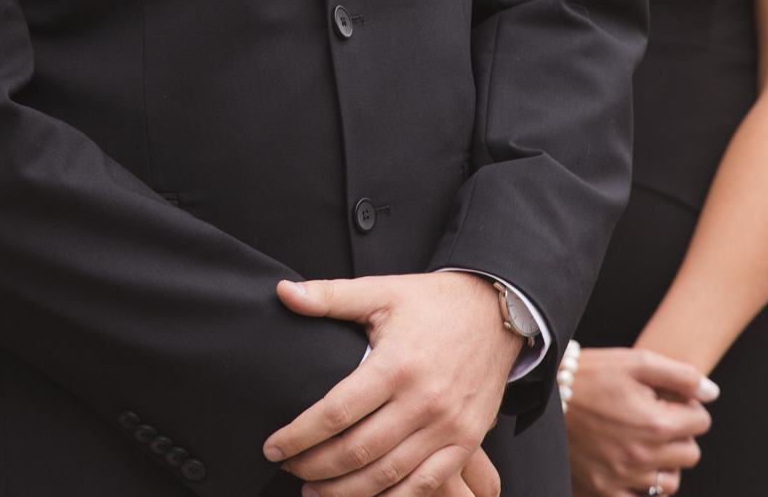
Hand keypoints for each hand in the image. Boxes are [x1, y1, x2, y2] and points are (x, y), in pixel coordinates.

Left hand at [262, 270, 521, 494]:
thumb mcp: (381, 291)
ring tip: (315, 493)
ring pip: (388, 475)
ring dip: (347, 492)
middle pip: (358, 450)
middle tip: (289, 470)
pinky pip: (427, 485)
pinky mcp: (466, 441)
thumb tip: (283, 292)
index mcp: (396, 363)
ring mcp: (447, 426)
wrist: (494, 311)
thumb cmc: (433, 302)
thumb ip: (330, 296)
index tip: (273, 447)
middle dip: (316, 467)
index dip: (300, 434)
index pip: (337, 411)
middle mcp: (423, 400)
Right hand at [565, 347, 716, 495]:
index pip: (700, 421)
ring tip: (643, 441)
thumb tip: (712, 392)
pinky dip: (642, 486)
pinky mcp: (606, 490)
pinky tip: (629, 464)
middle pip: (690, 453)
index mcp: (656, 422)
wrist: (541, 396)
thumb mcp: (634, 361)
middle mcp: (644, 455)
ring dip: (665, 463)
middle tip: (654, 417)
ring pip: (671, 481)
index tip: (668, 398)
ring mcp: (625, 477)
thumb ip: (679, 374)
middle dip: (679, 434)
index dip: (688, 405)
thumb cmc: (588, 374)